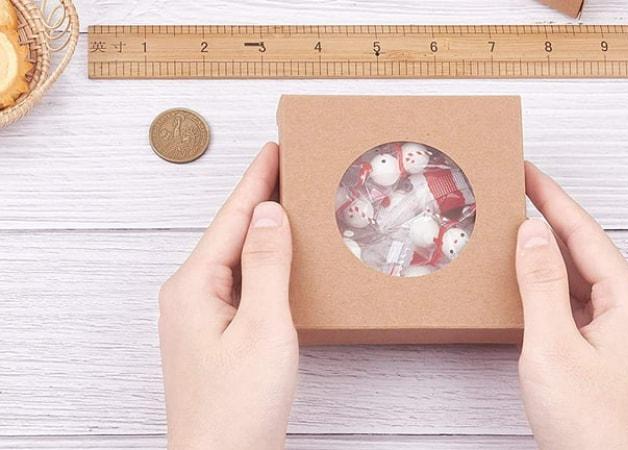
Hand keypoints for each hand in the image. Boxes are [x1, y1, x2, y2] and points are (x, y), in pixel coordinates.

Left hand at [158, 143, 297, 449]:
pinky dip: (266, 266)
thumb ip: (266, 265)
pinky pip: (243, 286)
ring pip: (238, 261)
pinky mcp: (218, 338)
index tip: (276, 147)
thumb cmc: (238, 407)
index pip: (231, 218)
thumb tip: (268, 212)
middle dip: (261, 200)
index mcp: (194, 287)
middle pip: (231, 234)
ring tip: (292, 206)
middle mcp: (191, 297)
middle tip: (290, 168)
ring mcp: (202, 319)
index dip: (257, 180)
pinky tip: (283, 264)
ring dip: (265, 233)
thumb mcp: (263, 327)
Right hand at [516, 162, 627, 449]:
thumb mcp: (553, 346)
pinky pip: (577, 303)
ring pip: (579, 278)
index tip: (527, 170)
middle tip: (514, 193)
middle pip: (584, 251)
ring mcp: (623, 330)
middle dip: (546, 221)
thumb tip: (532, 233)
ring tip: (513, 231)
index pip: (583, 233)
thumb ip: (541, 285)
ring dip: (546, 255)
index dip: (551, 198)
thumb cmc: (589, 424)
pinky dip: (550, 288)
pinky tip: (528, 283)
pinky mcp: (608, 349)